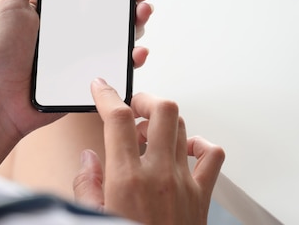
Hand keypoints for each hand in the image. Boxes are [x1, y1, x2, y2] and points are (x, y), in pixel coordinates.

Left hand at [0, 0, 156, 145]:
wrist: (1, 102)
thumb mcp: (8, 6)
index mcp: (58, 5)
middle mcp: (76, 24)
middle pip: (113, 0)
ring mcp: (87, 48)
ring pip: (123, 28)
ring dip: (139, 17)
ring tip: (142, 12)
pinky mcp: (93, 72)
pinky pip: (120, 61)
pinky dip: (133, 54)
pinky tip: (136, 50)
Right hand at [73, 79, 224, 224]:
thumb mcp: (92, 218)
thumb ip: (86, 184)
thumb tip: (89, 157)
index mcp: (126, 179)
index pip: (117, 118)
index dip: (108, 94)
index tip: (101, 86)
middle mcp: (159, 174)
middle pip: (162, 110)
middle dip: (145, 99)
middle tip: (132, 108)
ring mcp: (184, 181)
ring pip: (183, 127)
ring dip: (164, 122)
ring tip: (149, 133)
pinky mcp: (202, 194)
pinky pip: (212, 155)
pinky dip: (201, 144)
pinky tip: (184, 151)